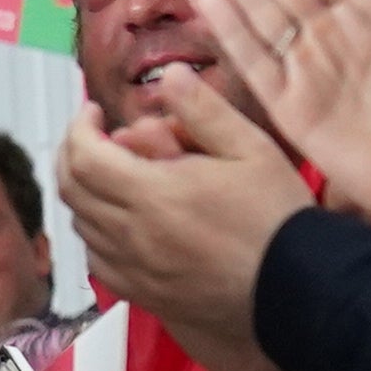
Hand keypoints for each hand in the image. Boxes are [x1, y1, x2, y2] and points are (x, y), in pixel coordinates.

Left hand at [53, 73, 308, 370]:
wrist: (299, 286)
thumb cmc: (277, 220)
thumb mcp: (250, 147)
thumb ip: (203, 109)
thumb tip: (170, 77)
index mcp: (154, 194)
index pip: (84, 157)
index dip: (79, 128)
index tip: (93, 115)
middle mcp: (133, 235)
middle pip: (71, 190)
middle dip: (73, 155)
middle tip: (94, 138)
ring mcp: (135, 268)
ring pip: (81, 226)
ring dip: (86, 194)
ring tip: (114, 175)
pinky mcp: (144, 293)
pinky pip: (98, 262)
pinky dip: (98, 235)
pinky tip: (123, 223)